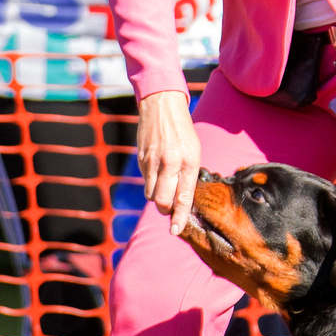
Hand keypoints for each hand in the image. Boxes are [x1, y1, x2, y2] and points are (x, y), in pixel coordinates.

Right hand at [136, 88, 204, 235]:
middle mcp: (169, 163)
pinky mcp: (141, 158)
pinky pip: (144, 181)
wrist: (162, 105)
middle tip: (169, 208)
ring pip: (150, 194)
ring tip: (164, 187)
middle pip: (162, 201)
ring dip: (157, 197)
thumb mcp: (194, 152)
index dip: (180, 217)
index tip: (175, 230)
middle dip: (165, 210)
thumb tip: (182, 200)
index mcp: (188, 162)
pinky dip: (151, 183)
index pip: (184, 197)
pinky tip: (157, 172)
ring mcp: (152, 161)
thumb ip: (188, 175)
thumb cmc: (183, 131)